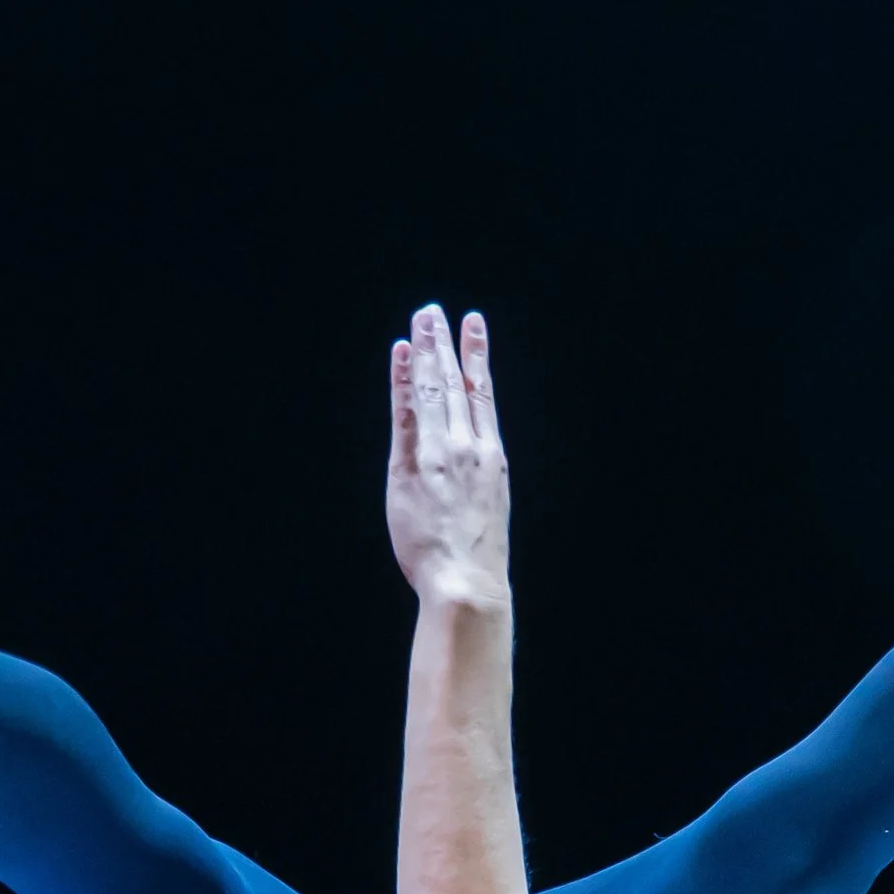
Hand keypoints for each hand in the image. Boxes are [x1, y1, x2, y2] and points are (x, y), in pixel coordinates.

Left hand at [385, 304, 509, 611]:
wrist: (467, 582)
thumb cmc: (476, 558)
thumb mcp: (488, 507)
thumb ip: (476, 475)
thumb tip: (466, 461)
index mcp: (491, 456)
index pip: (483, 394)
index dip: (477, 356)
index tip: (474, 325)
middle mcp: (467, 446)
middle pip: (456, 382)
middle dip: (445, 343)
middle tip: (435, 311)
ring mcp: (440, 453)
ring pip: (434, 388)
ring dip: (427, 349)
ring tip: (422, 319)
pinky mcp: (411, 466)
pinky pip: (406, 412)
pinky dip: (405, 380)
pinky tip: (403, 353)